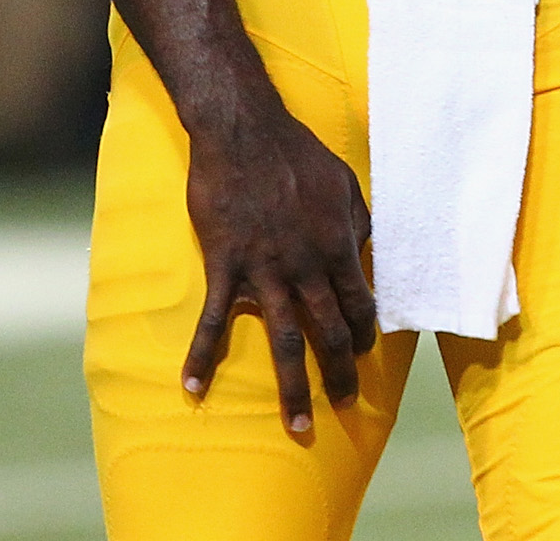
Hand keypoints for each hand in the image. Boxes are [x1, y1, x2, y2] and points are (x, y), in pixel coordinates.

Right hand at [180, 94, 379, 434]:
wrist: (244, 132)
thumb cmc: (298, 154)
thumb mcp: (347, 185)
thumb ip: (358, 224)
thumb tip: (367, 255)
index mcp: (339, 246)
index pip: (359, 305)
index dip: (363, 334)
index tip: (362, 355)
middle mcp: (307, 266)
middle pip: (328, 333)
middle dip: (339, 374)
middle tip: (344, 404)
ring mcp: (265, 270)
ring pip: (284, 340)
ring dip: (292, 387)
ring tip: (298, 425)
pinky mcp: (226, 265)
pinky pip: (214, 320)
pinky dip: (202, 356)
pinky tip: (193, 388)